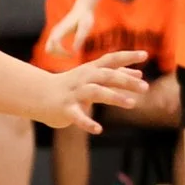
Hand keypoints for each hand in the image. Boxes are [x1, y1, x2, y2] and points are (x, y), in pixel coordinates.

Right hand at [32, 51, 147, 130]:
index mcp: (92, 70)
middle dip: (126, 81)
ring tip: (132, 104)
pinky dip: (87, 123)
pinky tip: (98, 129)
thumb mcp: (93, 77)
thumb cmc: (71, 85)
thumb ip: (116, 74)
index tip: (145, 55)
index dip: (128, 56)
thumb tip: (140, 73)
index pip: (111, 60)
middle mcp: (84, 79)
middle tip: (145, 87)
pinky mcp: (66, 109)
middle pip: (107, 76)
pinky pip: (77, 116)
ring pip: (96, 92)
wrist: (39, 94)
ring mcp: (75, 93)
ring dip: (114, 97)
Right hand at [41, 0, 96, 60]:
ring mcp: (55, 32)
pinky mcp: (57, 34)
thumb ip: (80, 38)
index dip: (62, 53)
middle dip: (59, 55)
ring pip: (49, 48)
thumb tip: (75, 51)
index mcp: (61, 30)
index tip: (73, 54)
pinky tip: (70, 52)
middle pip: (48, 49)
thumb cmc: (85, 17)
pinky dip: (59, 51)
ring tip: (71, 55)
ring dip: (59, 54)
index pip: (54, 45)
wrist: (82, 9)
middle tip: (71, 56)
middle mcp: (55, 31)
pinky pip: (53, 46)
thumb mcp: (85, 28)